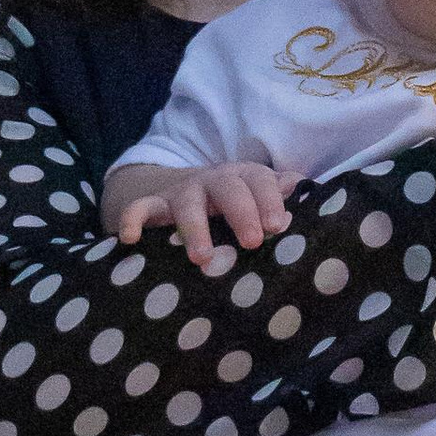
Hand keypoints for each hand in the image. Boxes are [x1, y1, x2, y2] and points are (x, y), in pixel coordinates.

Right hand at [113, 159, 293, 256]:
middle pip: (228, 188)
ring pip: (187, 204)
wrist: (186, 191)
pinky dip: (132, 219)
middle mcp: (214, 181)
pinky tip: (130, 238)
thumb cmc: (235, 202)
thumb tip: (305, 188)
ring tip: (202, 257)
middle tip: (252, 242)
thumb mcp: (259, 195)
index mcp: (244, 177)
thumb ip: (280, 194)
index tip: (277, 226)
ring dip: (194, 228)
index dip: (270, 200)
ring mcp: (183, 193)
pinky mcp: (155, 205)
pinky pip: (140, 208)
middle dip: (241, 213)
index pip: (260, 181)